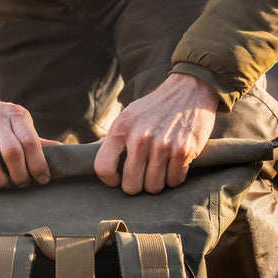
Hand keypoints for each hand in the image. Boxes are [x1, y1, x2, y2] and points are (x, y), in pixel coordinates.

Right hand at [0, 98, 52, 188]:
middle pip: (11, 151)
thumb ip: (36, 139)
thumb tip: (61, 151)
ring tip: (5, 185)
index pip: (30, 141)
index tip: (43, 179)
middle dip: (20, 174)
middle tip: (22, 184)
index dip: (38, 164)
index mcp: (15, 114)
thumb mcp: (19, 123)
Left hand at [94, 73, 219, 194]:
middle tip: (143, 175)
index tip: (118, 179)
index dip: (109, 181)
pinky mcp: (183, 151)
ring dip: (157, 182)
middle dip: (137, 185)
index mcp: (121, 128)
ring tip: (160, 167)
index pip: (103, 167)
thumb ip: (110, 138)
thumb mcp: (128, 116)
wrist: (190, 90)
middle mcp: (139, 137)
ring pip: (154, 187)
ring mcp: (162, 145)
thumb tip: (87, 152)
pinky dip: (175, 177)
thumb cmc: (154, 107)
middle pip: (131, 185)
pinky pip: (174, 181)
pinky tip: (174, 163)